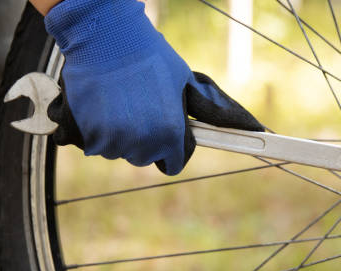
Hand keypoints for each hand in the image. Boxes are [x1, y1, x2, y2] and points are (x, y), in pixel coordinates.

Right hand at [45, 0, 262, 174]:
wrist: (106, 36)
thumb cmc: (151, 57)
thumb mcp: (189, 84)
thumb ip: (214, 113)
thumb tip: (254, 128)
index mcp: (169, 133)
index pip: (172, 165)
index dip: (171, 148)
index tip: (164, 132)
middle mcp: (141, 142)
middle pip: (145, 158)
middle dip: (145, 140)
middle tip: (140, 107)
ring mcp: (111, 140)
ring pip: (119, 151)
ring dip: (120, 135)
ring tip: (121, 102)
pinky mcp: (87, 134)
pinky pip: (95, 144)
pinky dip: (97, 131)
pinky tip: (104, 105)